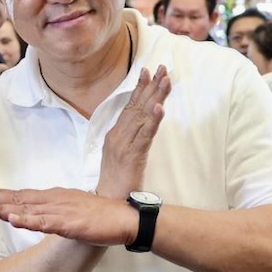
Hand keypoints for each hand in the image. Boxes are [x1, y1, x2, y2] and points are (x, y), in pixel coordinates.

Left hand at [0, 184, 137, 246]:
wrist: (125, 218)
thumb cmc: (100, 216)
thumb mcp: (72, 210)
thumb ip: (54, 211)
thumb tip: (38, 214)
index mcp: (54, 197)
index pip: (21, 194)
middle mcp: (54, 200)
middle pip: (18, 198)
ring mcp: (61, 211)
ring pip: (27, 209)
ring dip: (4, 207)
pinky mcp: (70, 223)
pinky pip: (45, 223)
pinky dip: (28, 221)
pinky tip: (14, 220)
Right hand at [96, 66, 170, 198]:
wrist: (106, 203)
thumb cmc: (116, 182)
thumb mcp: (120, 155)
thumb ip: (128, 139)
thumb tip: (139, 125)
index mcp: (115, 133)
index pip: (129, 105)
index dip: (140, 88)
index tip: (150, 71)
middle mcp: (118, 135)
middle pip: (137, 106)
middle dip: (151, 86)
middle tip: (163, 68)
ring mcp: (123, 144)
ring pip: (142, 116)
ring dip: (155, 96)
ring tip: (165, 80)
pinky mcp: (132, 156)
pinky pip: (145, 135)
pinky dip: (153, 121)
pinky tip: (160, 108)